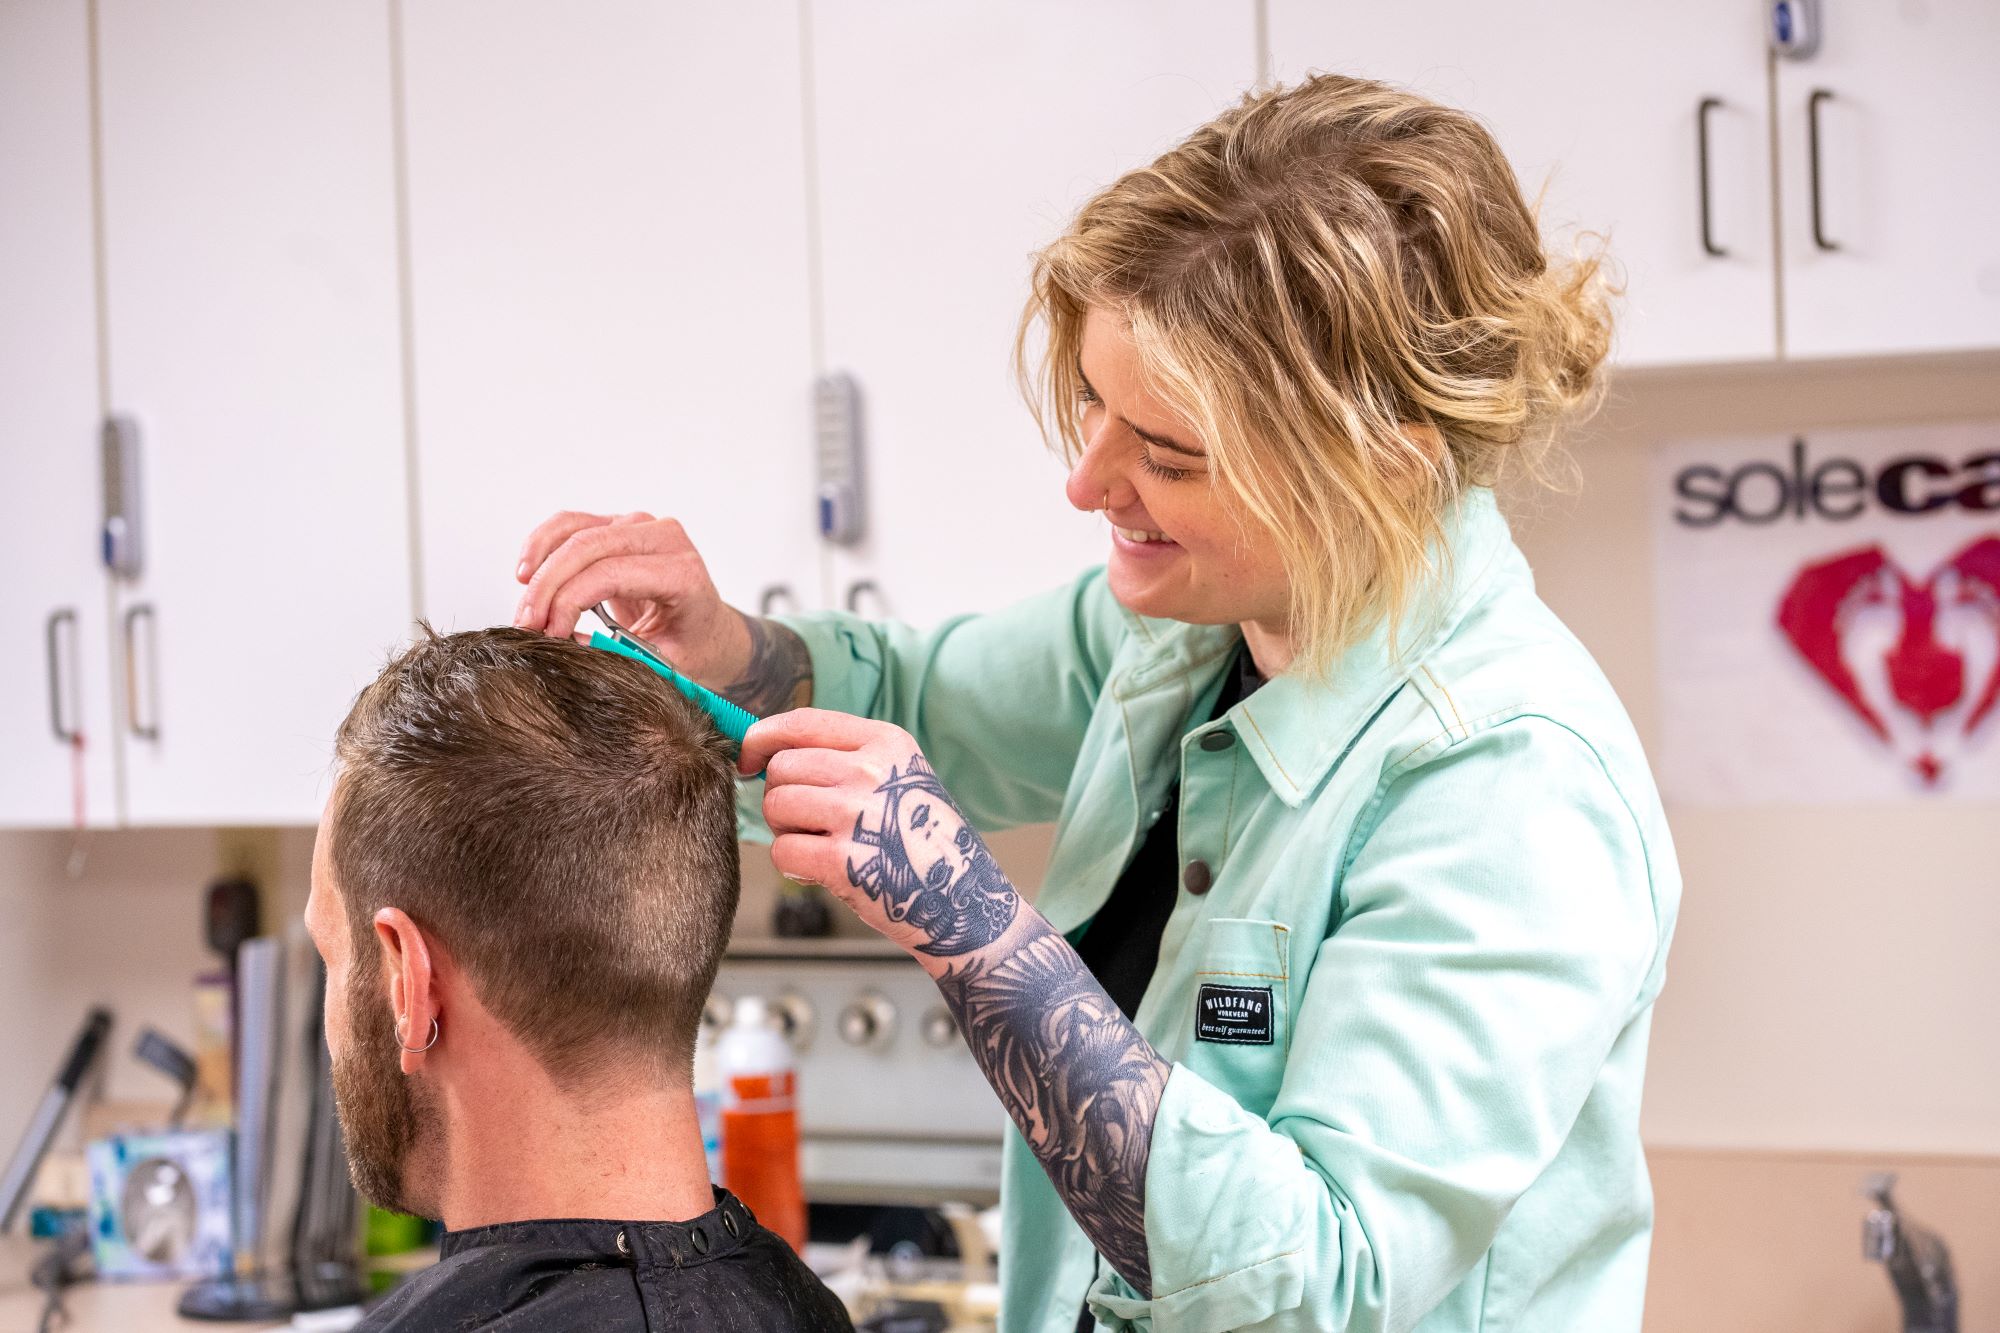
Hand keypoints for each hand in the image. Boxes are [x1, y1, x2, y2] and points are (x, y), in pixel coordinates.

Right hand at [512, 510, 748, 686]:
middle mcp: (663, 539)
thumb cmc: (692, 648)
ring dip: (540, 567)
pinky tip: (527, 574)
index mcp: (683, 573)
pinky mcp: (618, 526)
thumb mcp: (664, 665)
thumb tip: (565, 644)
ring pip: (573, 530)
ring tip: (525, 607)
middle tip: (527, 625)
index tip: (550, 635)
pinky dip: (542, 546)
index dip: (570, 602)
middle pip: (587, 547)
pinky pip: (569, 525)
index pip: (610, 574)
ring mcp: (639, 526)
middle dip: (547, 587)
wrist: (708, 631)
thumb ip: (619, 654)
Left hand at [741, 710, 1021, 959]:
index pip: (801, 722)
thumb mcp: (902, 779)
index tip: (750, 760)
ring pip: (775, 806)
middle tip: (810, 823)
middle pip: (781, 767)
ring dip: (786, 830)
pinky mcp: (843, 860)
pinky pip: (782, 850)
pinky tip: (822, 872)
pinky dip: (793, 865)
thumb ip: (846, 758)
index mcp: (887, 742)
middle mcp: (872, 770)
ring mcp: (857, 814)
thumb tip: (767, 752)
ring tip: (820, 845)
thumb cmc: (926, 843)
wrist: (967, 903)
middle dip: (782, 797)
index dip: (763, 738)